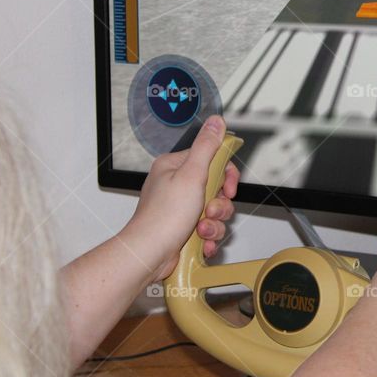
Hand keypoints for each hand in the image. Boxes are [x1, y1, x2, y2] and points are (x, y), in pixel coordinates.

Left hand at [122, 115, 239, 282]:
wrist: (149, 255)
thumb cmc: (162, 217)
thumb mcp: (192, 175)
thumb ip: (207, 146)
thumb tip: (216, 122)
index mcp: (175, 167)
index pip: (212, 159)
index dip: (225, 175)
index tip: (228, 187)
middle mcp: (176, 186)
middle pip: (216, 188)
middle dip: (219, 204)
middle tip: (209, 210)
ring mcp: (180, 208)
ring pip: (214, 211)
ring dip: (214, 224)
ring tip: (201, 230)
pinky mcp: (183, 228)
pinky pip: (208, 229)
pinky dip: (208, 237)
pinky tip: (201, 242)